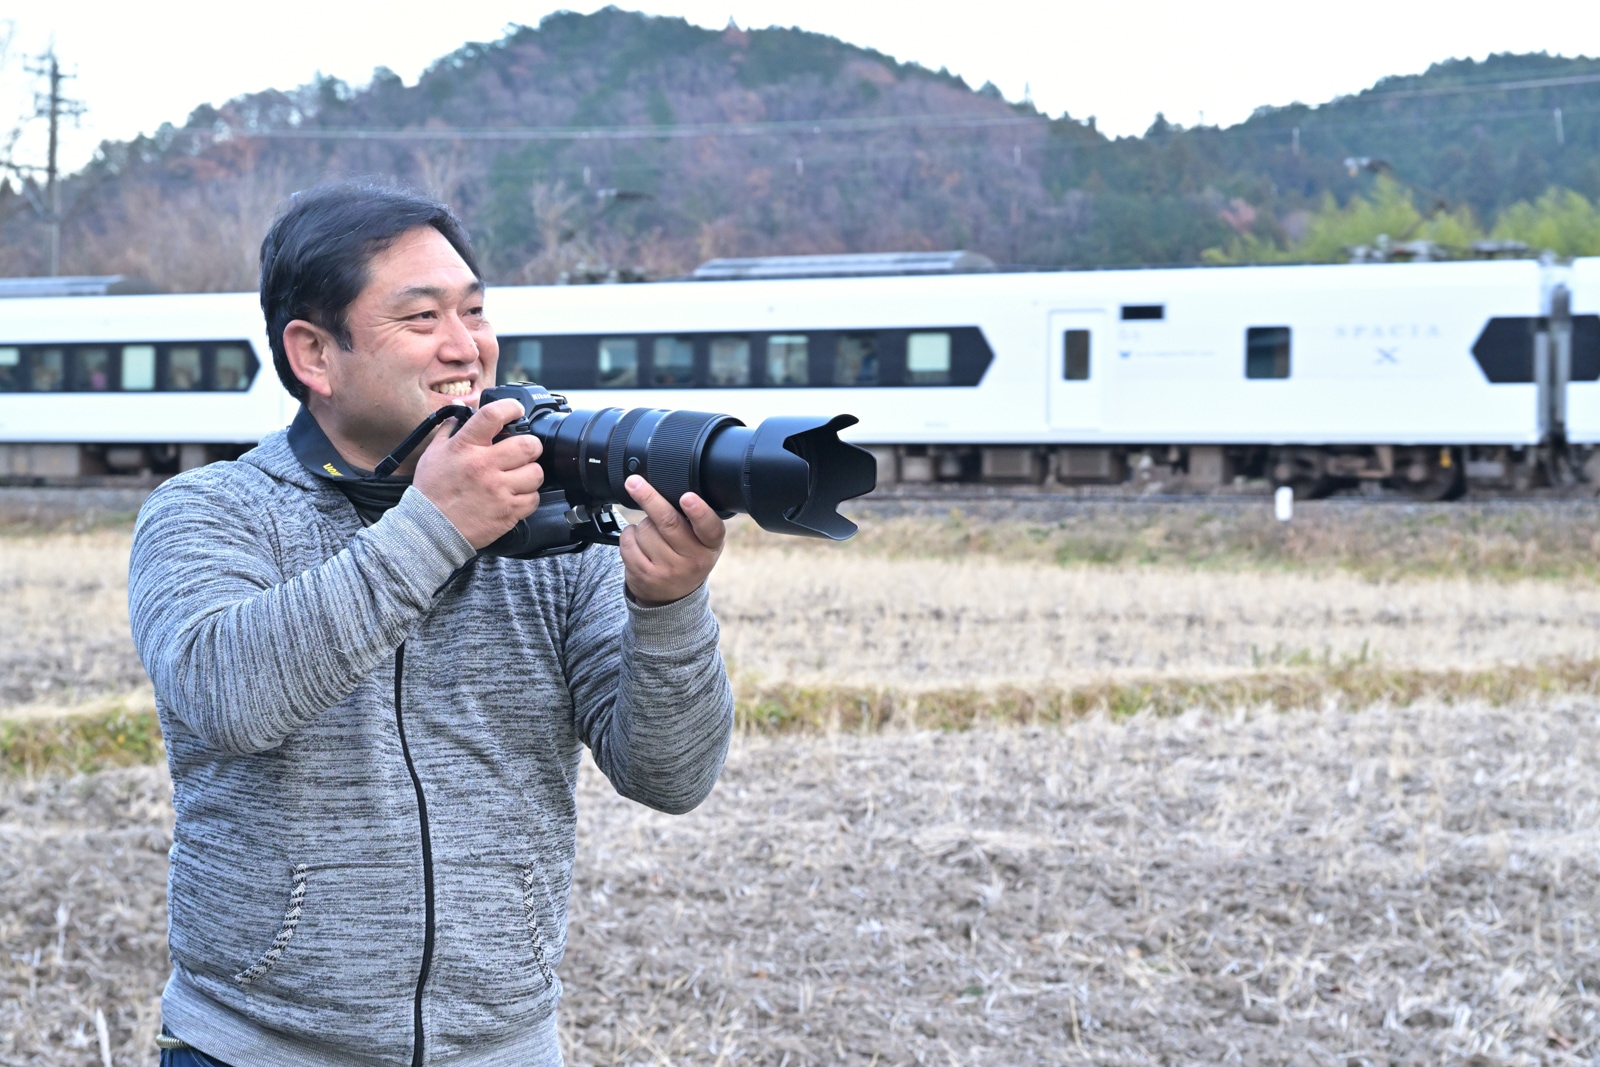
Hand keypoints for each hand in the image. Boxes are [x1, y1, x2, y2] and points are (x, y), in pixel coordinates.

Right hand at [413, 398, 543, 548]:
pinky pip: (534, 499)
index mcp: (465, 447)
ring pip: (536, 473)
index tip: (516, 410)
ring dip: (531, 474)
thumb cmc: (432, 491)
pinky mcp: (507, 512)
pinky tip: (516, 496)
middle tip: (524, 451)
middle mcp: (484, 466)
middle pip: (528, 445)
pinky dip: (528, 497)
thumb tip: (461, 409)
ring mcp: (498, 490)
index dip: (511, 407)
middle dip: (530, 446)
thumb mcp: (434, 454)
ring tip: (519, 476)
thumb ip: (450, 429)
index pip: (493, 415)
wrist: (429, 529)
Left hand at [620, 476, 725, 605]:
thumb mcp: (703, 543)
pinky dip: (628, 535)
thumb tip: (672, 488)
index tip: (687, 497)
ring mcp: (668, 570)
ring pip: (644, 530)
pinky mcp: (645, 576)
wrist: (673, 598)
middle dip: (649, 498)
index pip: (709, 527)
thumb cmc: (688, 558)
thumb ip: (695, 520)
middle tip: (634, 482)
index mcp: (711, 545)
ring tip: (651, 534)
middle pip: (668, 522)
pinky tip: (638, 542)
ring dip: (642, 524)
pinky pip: (628, 543)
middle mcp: (693, 560)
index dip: (698, 511)